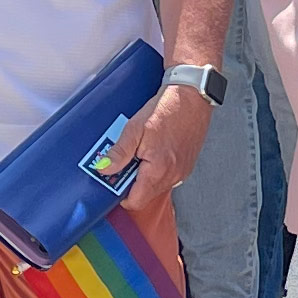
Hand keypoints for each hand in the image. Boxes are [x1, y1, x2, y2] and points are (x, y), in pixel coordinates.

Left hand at [109, 78, 214, 215]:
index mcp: (157, 170)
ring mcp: (182, 172)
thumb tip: (104, 168)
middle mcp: (172, 176)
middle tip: (125, 161)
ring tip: (140, 153)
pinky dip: (156, 171)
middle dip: (131, 183)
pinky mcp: (186, 166)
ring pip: (155, 187)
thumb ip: (119, 153)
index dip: (120, 194)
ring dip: (144, 177)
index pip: (135, 201)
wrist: (192, 96)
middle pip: (145, 195)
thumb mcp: (135, 128)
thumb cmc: (167, 108)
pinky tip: (153, 152)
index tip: (113, 180)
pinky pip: (166, 178)